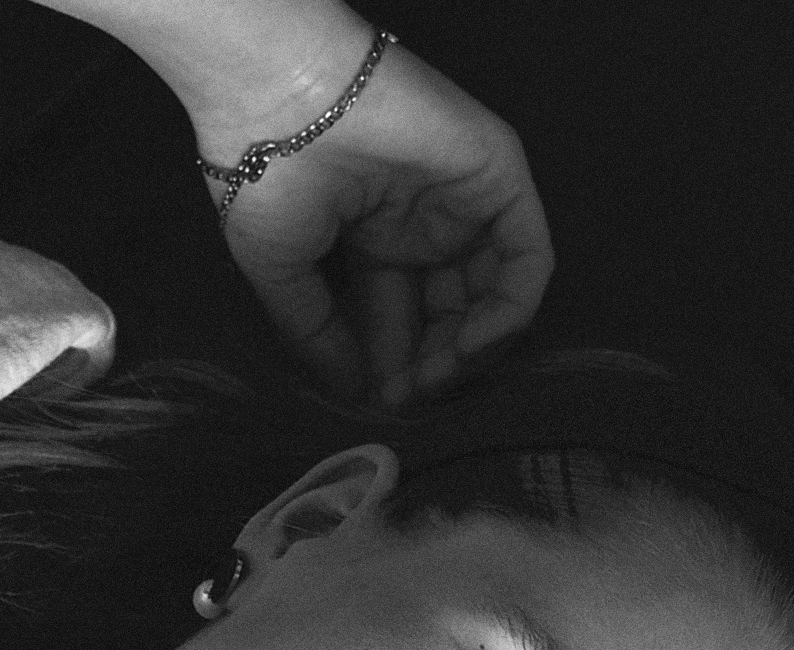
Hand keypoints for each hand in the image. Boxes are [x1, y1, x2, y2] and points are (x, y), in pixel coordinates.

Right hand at [188, 30, 551, 407]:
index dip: (397, 368)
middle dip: (436, 364)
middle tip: (412, 396)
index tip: (381, 403)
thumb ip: (320, 335)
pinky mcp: (498, 177)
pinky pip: (528, 256)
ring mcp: (466, 201)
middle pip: (453, 314)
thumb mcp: (283, 276)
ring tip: (439, 376)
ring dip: (475, 348)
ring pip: (496, 293)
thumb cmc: (266, 178)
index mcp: (376, 242)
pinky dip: (511, 308)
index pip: (405, 320)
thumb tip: (354, 392)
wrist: (279, 102)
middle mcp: (427, 223)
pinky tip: (473, 343)